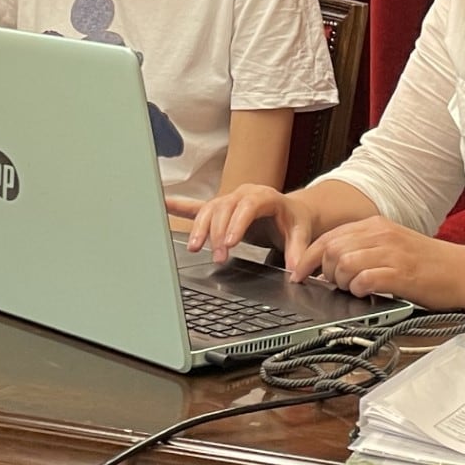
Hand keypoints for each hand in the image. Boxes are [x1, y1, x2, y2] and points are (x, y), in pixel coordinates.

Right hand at [167, 184, 317, 272]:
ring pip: (209, 210)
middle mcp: (243, 194)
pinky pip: (197, 206)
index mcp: (264, 196)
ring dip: (200, 228)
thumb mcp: (301, 233)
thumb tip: (296, 270)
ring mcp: (229, 200)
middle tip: (217, 256)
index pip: (248, 206)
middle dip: (217, 232)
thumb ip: (297, 251)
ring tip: (195, 248)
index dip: (237, 222)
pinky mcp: (219, 208)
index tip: (230, 243)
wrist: (291, 211)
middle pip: (224, 208)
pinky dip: (179, 206)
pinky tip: (163, 203)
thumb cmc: (294, 220)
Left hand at [296, 216, 464, 305]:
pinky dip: (358, 289)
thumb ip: (364, 250)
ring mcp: (392, 253)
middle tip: (333, 286)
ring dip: (341, 282)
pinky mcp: (403, 274)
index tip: (298, 275)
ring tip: (353, 290)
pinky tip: (366, 293)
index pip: (329, 237)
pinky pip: (365, 279)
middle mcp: (382, 234)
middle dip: (324, 272)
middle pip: (331, 249)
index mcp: (376, 226)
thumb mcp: (393, 246)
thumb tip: (329, 266)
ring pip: (344, 263)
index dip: (308, 258)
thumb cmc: (430, 265)